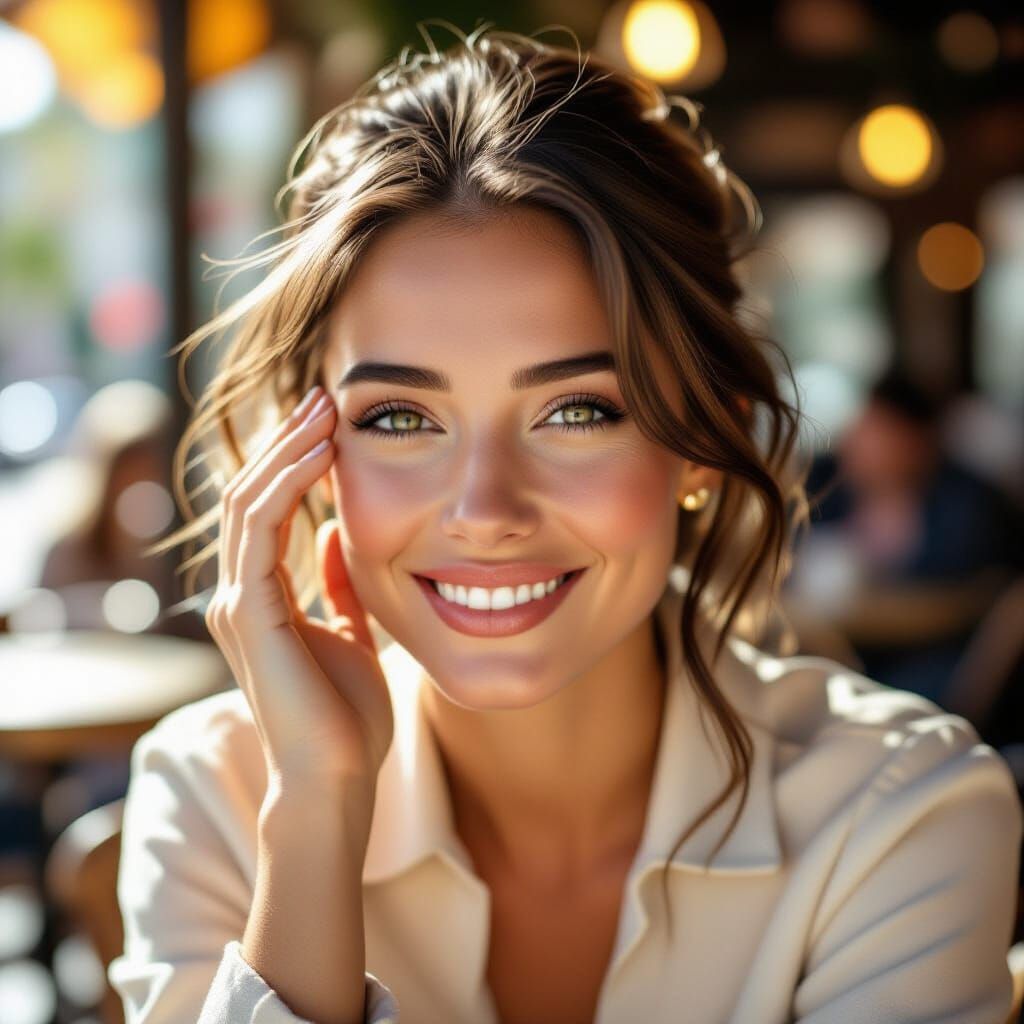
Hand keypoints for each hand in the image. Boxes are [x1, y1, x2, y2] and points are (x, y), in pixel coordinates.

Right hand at [205, 385, 394, 799]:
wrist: (337, 777)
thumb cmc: (346, 716)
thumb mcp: (349, 633)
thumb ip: (334, 587)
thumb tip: (331, 536)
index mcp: (261, 599)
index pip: (268, 511)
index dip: (294, 462)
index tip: (330, 422)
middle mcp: (239, 595)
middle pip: (252, 495)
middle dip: (288, 442)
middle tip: (324, 396)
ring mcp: (237, 605)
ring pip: (250, 504)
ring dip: (287, 451)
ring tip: (323, 410)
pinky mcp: (249, 615)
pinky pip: (260, 532)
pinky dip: (288, 487)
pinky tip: (322, 455)